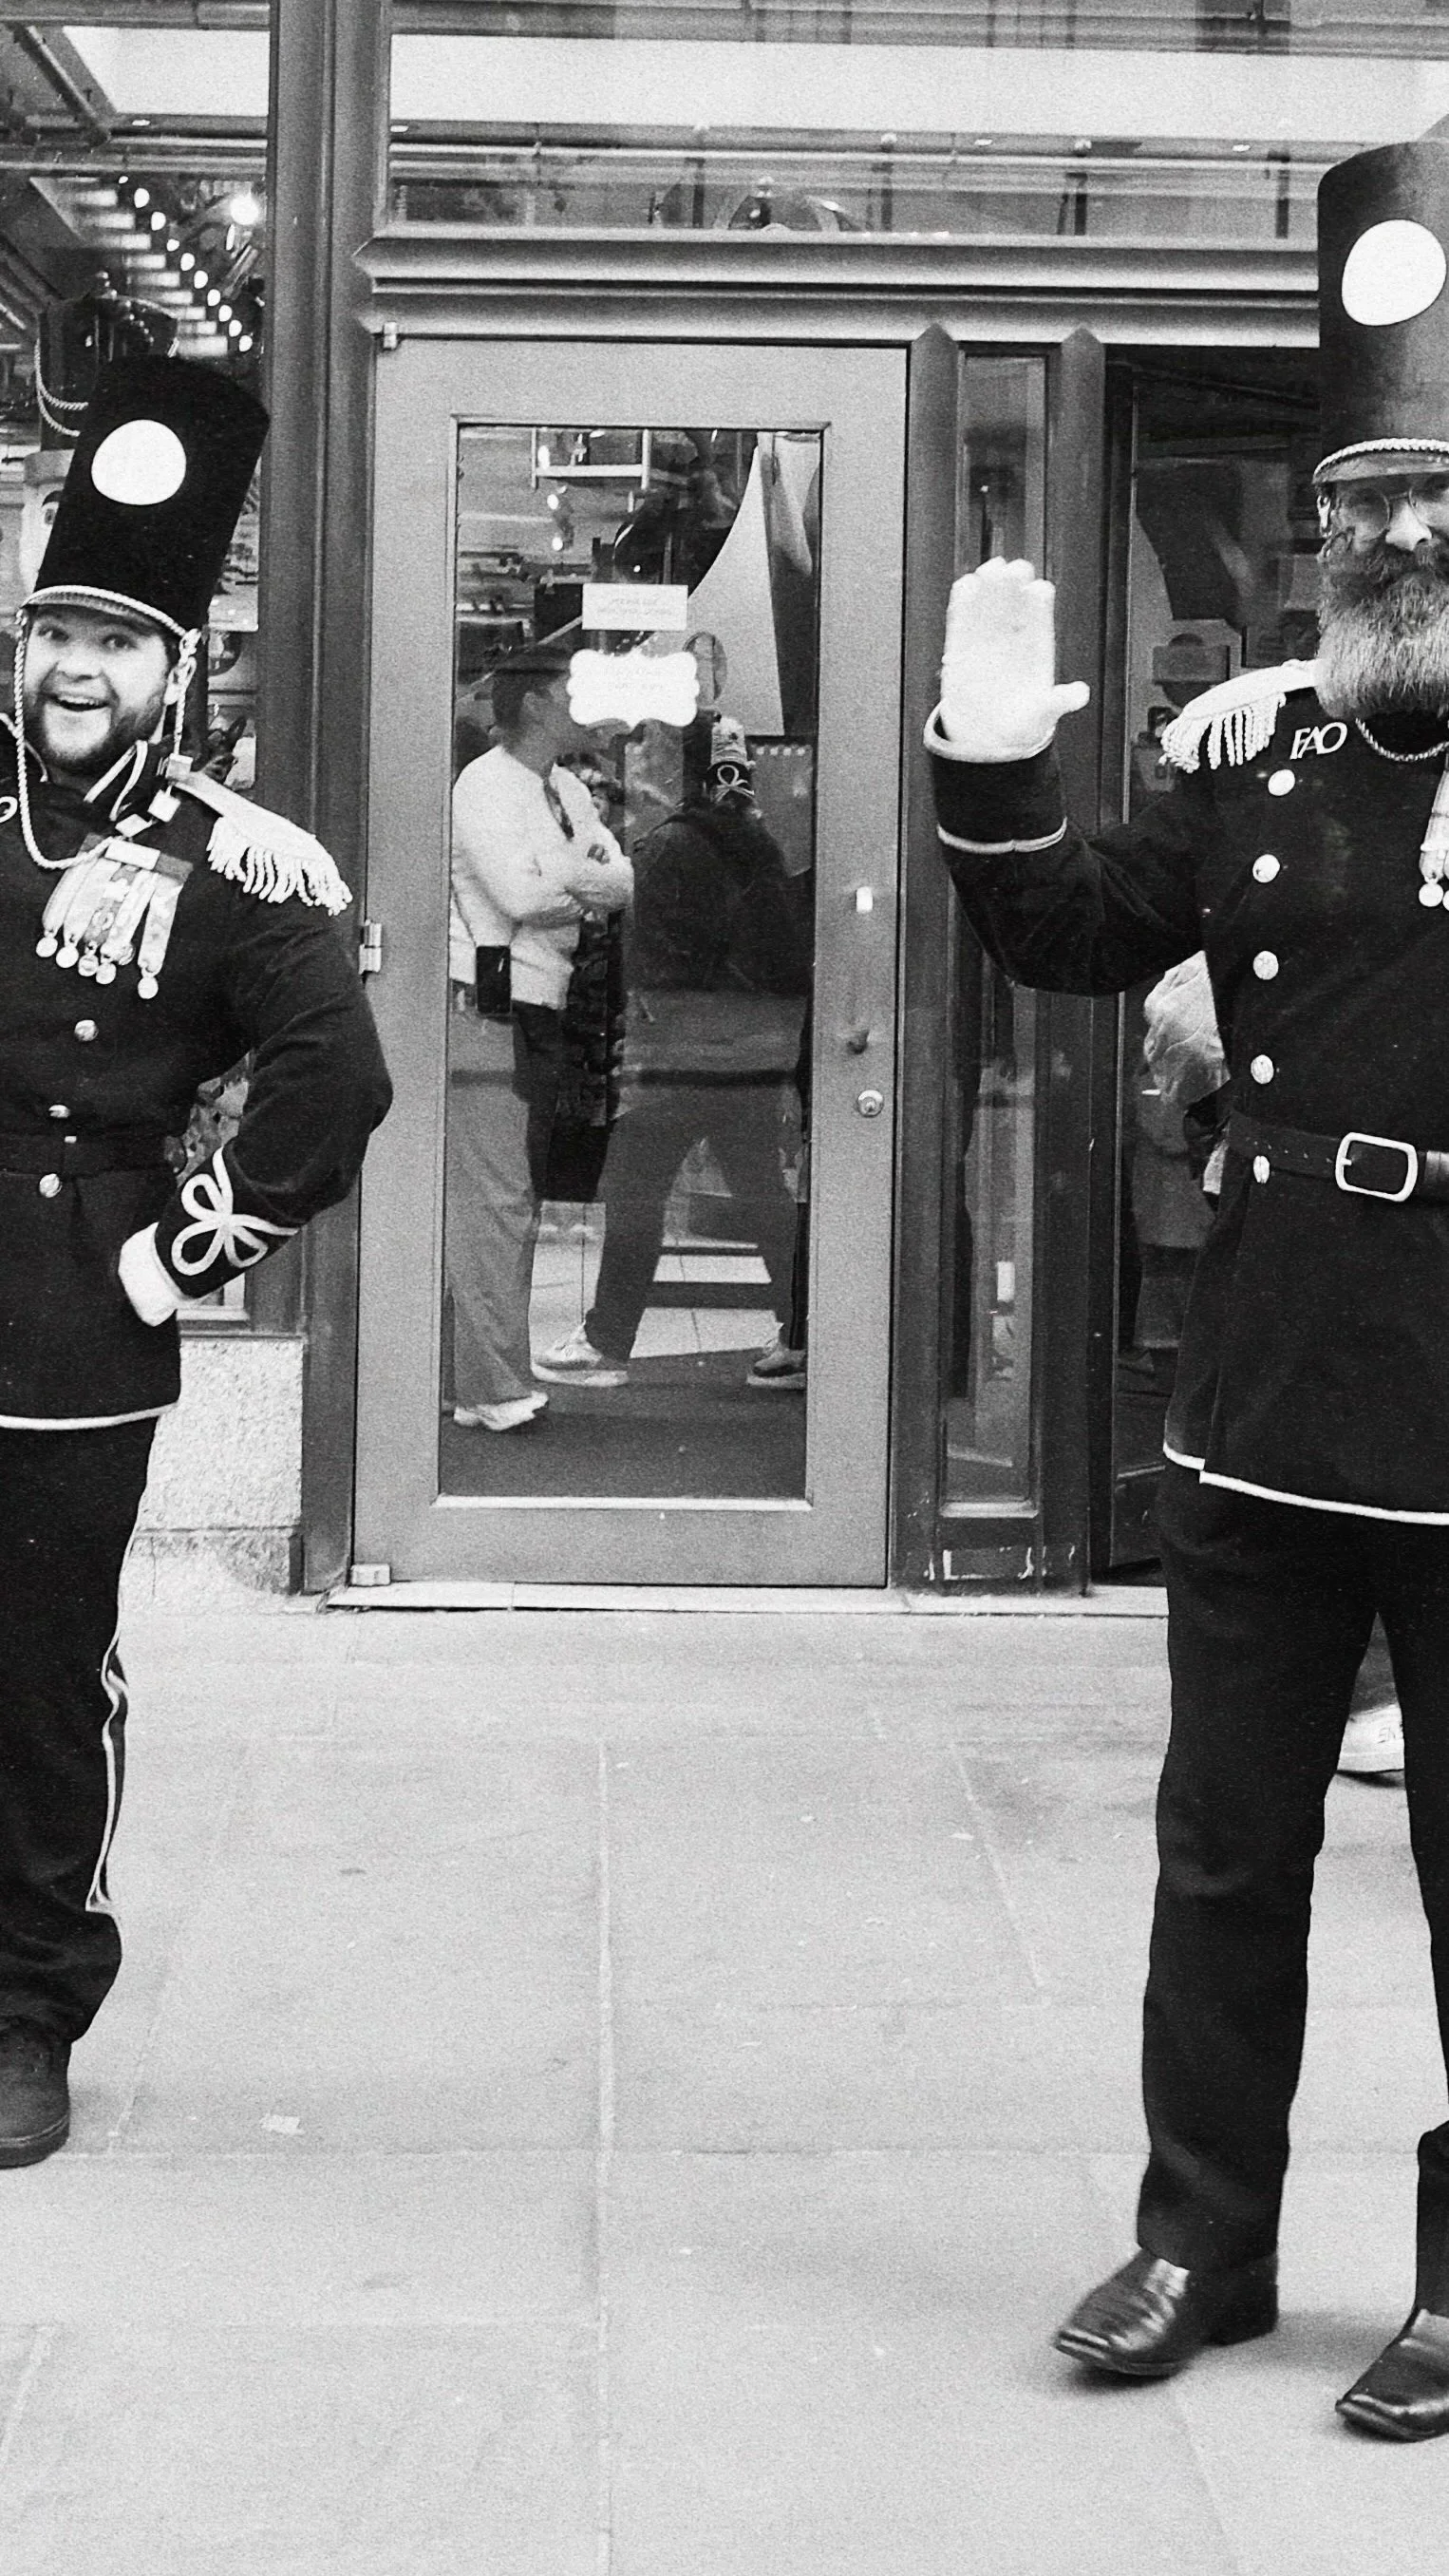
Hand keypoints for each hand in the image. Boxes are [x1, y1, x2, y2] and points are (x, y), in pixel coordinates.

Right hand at [939, 557, 1089, 759]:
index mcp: (1035, 648)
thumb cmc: (1020, 723)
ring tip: (990, 569)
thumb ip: (1060, 701)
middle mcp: (1012, 638)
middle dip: (1015, 582)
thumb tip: (1081, 694)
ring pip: (989, 603)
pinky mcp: (961, 646)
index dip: (1039, 600)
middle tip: (1014, 569)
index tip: (1037, 590)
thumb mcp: (1043, 715)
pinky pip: (962, 618)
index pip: (1040, 615)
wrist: (987, 735)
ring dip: (989, 584)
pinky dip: (963, 602)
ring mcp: (986, 638)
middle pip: (1015, 601)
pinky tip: (965, 586)